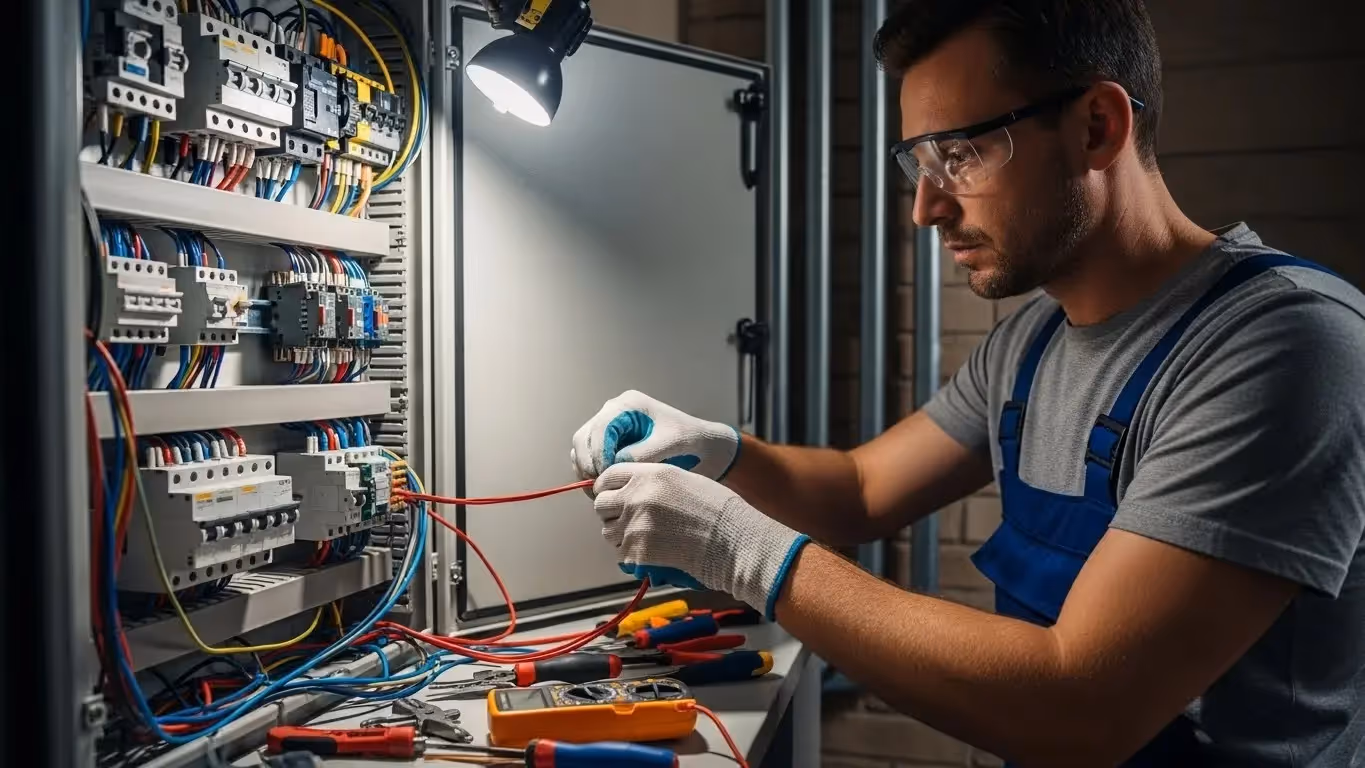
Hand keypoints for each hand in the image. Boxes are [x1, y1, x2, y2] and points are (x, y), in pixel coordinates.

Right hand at [571, 391, 740, 480]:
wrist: (703, 448)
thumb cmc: (691, 440)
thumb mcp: (670, 444)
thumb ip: (642, 453)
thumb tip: (615, 464)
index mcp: (628, 405)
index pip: (600, 428)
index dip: (598, 454)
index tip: (605, 477)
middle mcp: (613, 414)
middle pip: (584, 439)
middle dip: (588, 465)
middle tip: (599, 488)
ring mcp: (609, 430)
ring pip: (582, 451)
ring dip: (586, 473)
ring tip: (602, 492)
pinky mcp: (608, 446)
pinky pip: (588, 461)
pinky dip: (591, 476)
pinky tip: (606, 489)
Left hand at [594, 463, 808, 618]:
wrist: (732, 541)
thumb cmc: (718, 511)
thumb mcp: (683, 480)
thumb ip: (652, 482)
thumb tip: (629, 491)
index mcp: (649, 474)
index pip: (607, 477)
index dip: (607, 487)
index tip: (612, 495)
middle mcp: (637, 497)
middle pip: (601, 505)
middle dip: (612, 513)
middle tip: (630, 519)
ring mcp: (635, 526)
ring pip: (609, 532)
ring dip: (622, 535)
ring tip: (647, 537)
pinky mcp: (637, 553)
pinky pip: (623, 555)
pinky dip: (634, 556)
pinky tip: (656, 552)